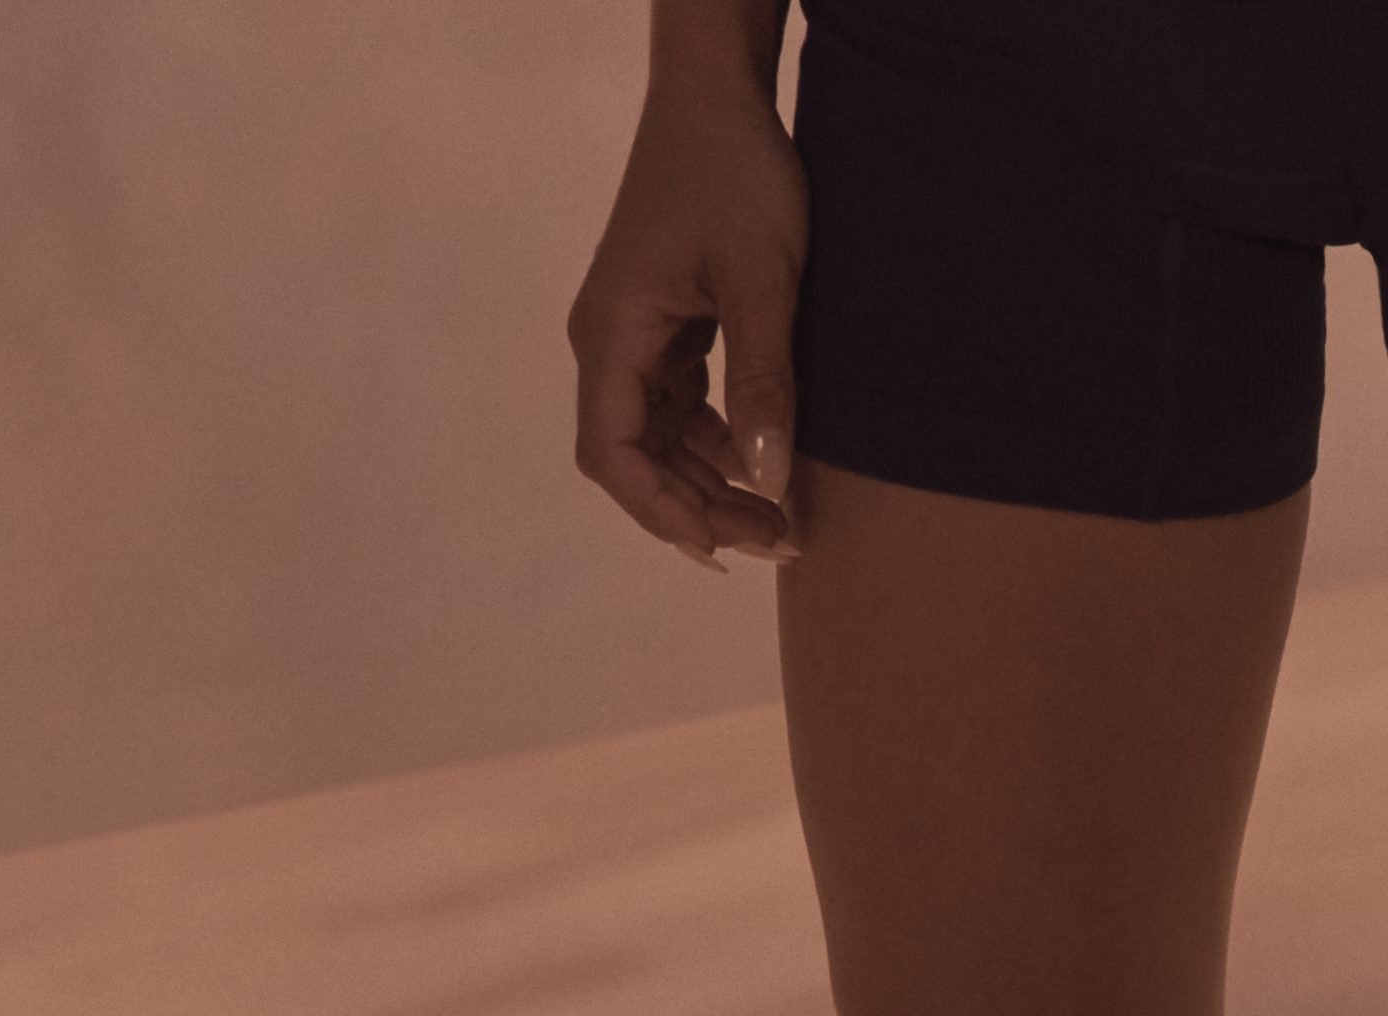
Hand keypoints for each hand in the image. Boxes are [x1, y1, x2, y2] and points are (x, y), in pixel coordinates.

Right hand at [571, 49, 812, 565]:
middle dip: (699, 508)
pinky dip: (715, 442)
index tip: (724, 547)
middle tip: (778, 540)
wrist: (718, 97)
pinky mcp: (662, 324)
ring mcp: (633, 333)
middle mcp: (608, 340)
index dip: (661, 511)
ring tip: (778, 517)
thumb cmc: (736, 174)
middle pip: (634, 457)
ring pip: (658, 437)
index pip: (612, 452)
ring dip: (709, 482)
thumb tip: (769, 478)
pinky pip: (678, 405)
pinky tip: (762, 462)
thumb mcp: (763, 280)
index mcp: (612, 332)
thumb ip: (764, 380)